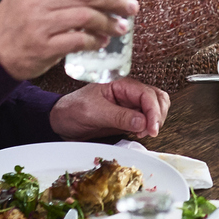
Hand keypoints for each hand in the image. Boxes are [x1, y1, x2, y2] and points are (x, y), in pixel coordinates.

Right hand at [0, 0, 137, 79]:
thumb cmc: (18, 19)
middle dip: (114, 0)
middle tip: (131, 6)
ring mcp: (38, 23)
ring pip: (85, 16)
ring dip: (108, 21)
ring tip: (121, 26)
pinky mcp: (42, 46)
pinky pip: (78, 40)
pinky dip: (95, 41)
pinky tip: (103, 41)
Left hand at [50, 76, 168, 138]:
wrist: (61, 121)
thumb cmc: (72, 110)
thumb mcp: (93, 112)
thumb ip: (119, 116)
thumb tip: (142, 122)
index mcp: (121, 85)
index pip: (147, 94)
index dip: (153, 112)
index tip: (152, 129)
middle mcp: (129, 92)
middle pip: (157, 98)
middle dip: (158, 115)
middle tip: (150, 132)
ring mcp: (130, 104)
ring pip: (156, 107)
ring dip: (156, 120)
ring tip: (144, 133)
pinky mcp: (129, 116)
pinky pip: (147, 118)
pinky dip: (149, 126)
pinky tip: (140, 133)